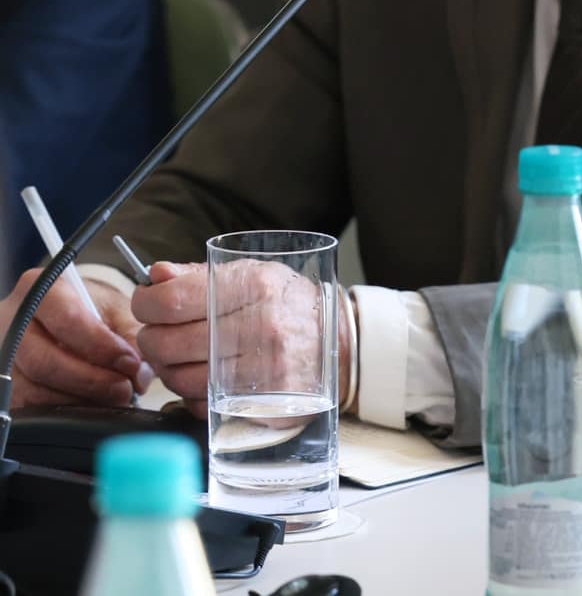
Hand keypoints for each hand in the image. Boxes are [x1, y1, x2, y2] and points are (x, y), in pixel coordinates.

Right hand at [0, 265, 150, 406]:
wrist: (63, 312)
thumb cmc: (90, 307)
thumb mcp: (115, 308)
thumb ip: (132, 337)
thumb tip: (139, 376)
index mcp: (42, 292)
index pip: (67, 320)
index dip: (101, 347)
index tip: (130, 363)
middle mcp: (13, 322)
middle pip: (46, 362)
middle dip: (91, 381)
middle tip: (123, 389)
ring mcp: (4, 354)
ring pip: (35, 390)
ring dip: (79, 400)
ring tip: (111, 397)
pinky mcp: (5, 384)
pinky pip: (30, 407)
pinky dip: (64, 410)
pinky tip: (89, 404)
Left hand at [132, 261, 352, 406]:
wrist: (339, 342)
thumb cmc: (287, 303)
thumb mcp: (253, 274)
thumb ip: (200, 275)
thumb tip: (155, 275)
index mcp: (254, 285)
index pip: (171, 301)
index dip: (145, 304)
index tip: (147, 305)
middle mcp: (260, 325)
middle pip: (166, 344)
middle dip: (152, 341)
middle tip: (161, 336)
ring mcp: (265, 367)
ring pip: (180, 379)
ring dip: (171, 371)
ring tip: (186, 358)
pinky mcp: (266, 401)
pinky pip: (203, 404)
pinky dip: (194, 395)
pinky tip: (207, 379)